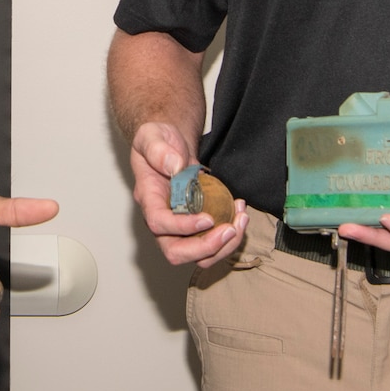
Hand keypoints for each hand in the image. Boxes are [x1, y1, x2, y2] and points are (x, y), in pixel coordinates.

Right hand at [130, 121, 244, 267]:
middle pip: (176, 252)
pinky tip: (239, 211)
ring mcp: (179, 226)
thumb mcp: (152, 135)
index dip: (182, 227)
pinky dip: (231, 235)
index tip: (207, 219)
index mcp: (148, 198)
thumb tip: (174, 166)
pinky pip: (212, 243)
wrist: (171, 145)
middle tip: (230, 229)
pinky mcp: (196, 226)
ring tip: (241, 219)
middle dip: (206, 247)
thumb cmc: (158, 141)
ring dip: (224, 245)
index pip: (159, 223)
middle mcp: (161, 219)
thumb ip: (158, 149)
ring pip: (198, 255)